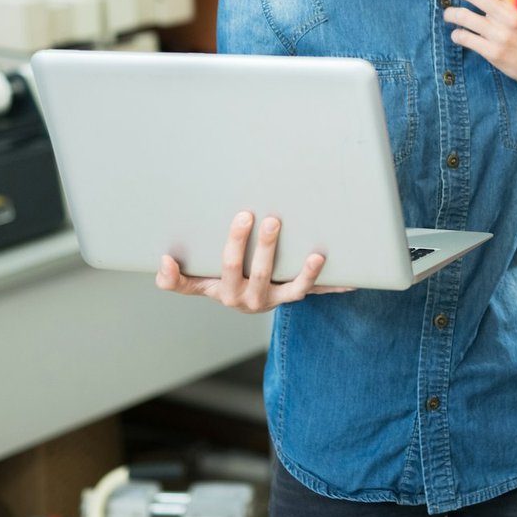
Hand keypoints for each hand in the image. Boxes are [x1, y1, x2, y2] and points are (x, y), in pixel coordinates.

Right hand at [154, 211, 354, 311]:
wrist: (244, 301)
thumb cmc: (219, 283)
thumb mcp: (197, 283)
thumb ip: (176, 279)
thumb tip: (163, 263)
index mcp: (226, 292)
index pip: (228, 266)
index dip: (233, 245)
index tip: (242, 215)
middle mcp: (253, 299)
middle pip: (260, 271)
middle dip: (264, 245)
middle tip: (269, 218)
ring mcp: (277, 299)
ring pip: (293, 288)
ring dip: (306, 272)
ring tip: (316, 256)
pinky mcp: (296, 297)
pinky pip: (317, 293)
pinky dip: (334, 286)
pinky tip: (354, 279)